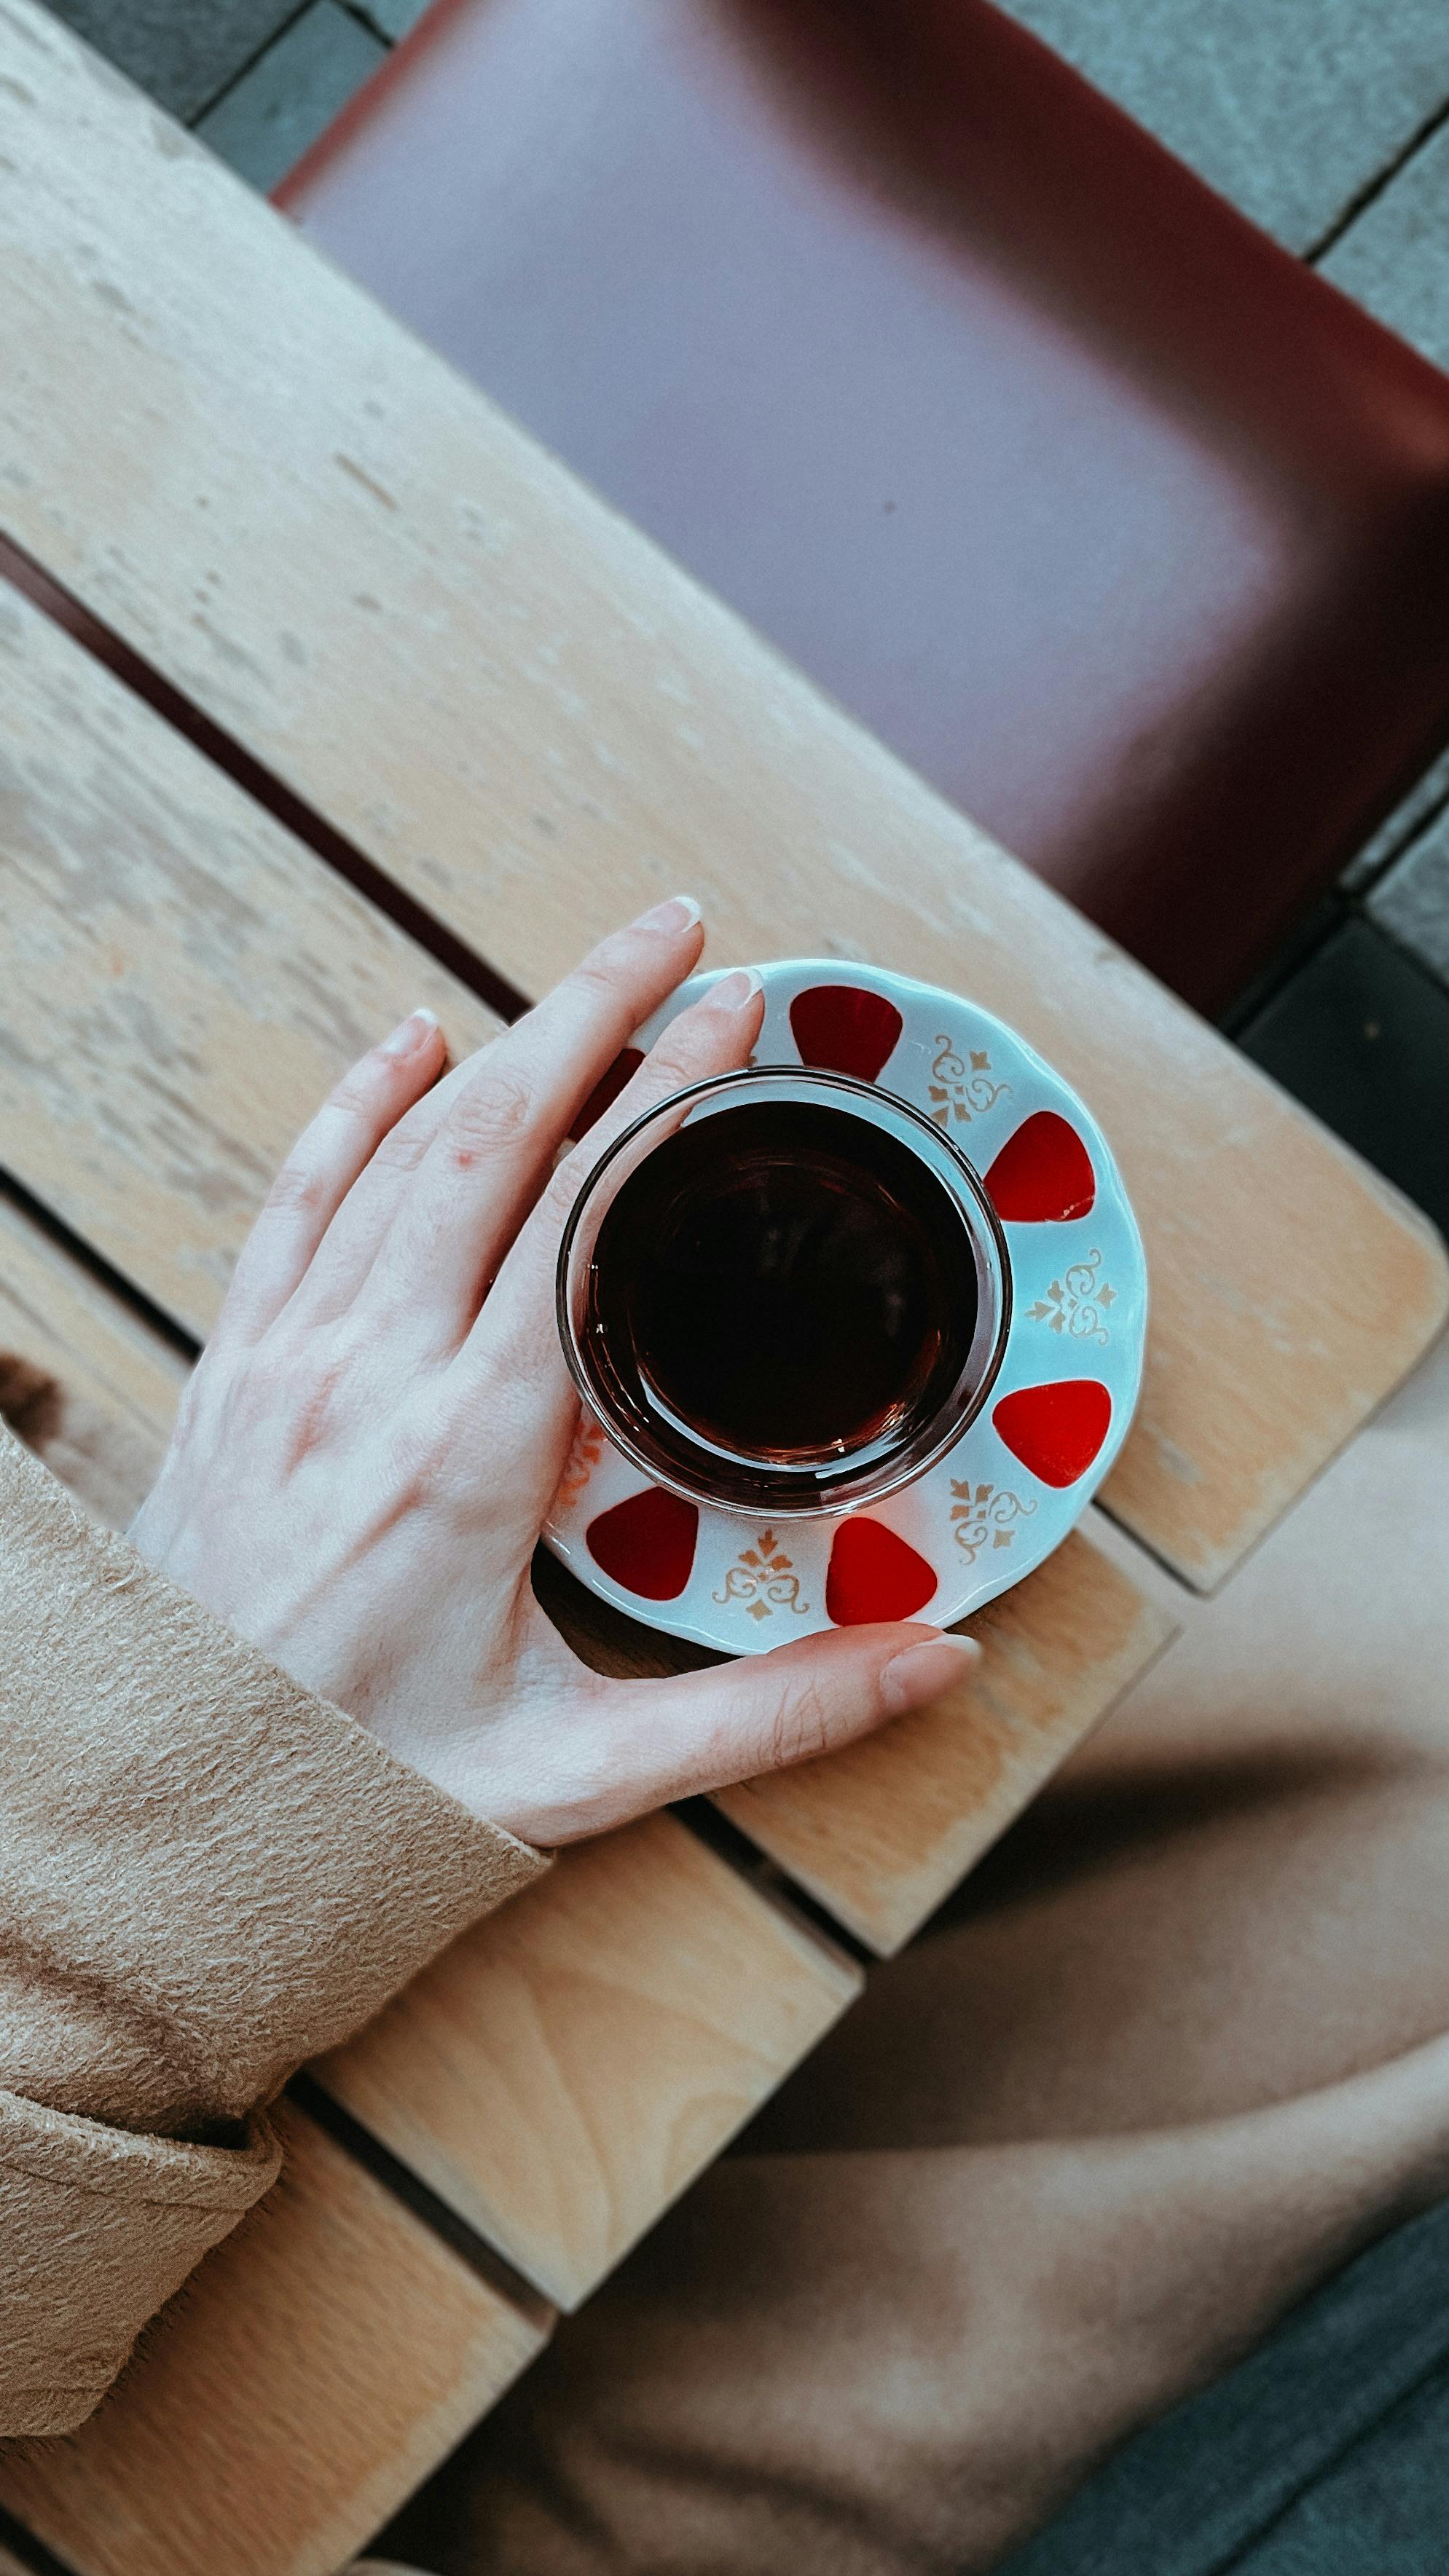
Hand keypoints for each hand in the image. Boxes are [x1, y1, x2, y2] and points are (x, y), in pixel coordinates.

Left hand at [131, 899, 977, 1844]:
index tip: (740, 1014)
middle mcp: (371, 1376)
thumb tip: (943, 1659)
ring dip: (500, 1041)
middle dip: (595, 1013)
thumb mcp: (586, 1771)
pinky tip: (405, 1043)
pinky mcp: (234, 1373)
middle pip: (496, 1138)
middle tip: (684, 935)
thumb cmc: (373, 1800)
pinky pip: (292, 1201)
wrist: (172, 1822)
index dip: (668, 1098)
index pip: (588, 1219)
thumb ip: (777, 1713)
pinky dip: (351, 1108)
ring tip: (590, 972)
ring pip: (399, 1150)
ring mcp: (288, 1362)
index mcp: (469, 1456)